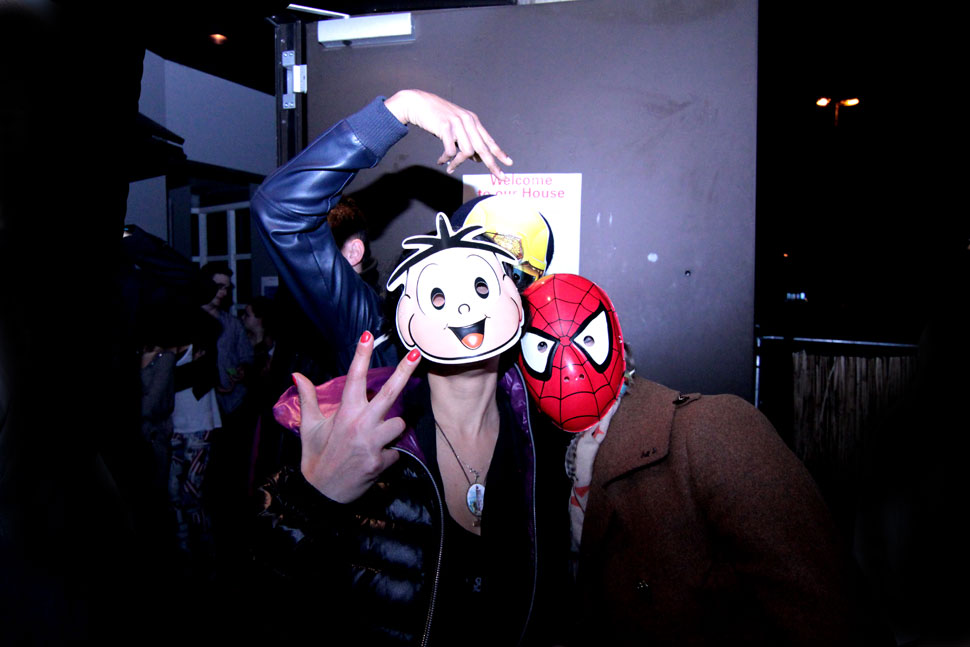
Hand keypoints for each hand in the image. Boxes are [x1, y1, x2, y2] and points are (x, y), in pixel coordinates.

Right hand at [293, 331, 421, 502]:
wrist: (320, 494)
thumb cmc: (316, 457)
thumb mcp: (309, 427)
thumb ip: (308, 399)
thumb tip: (296, 375)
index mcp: (344, 413)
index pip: (353, 377)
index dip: (361, 355)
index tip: (368, 335)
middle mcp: (360, 424)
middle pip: (390, 393)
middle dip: (405, 372)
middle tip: (416, 354)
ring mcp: (372, 443)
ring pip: (399, 423)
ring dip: (394, 427)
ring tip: (378, 437)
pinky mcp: (381, 462)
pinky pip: (396, 451)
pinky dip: (390, 454)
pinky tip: (376, 459)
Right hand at [384, 89, 512, 177]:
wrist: (418, 103)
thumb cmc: (436, 117)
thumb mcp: (456, 127)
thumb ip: (467, 139)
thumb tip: (476, 158)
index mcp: (473, 121)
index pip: (489, 140)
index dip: (499, 153)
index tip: (509, 164)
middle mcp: (468, 121)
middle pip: (483, 148)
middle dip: (492, 164)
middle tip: (499, 177)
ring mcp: (457, 123)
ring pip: (467, 152)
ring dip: (458, 163)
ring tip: (450, 168)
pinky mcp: (445, 127)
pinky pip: (451, 151)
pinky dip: (446, 159)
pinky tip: (441, 161)